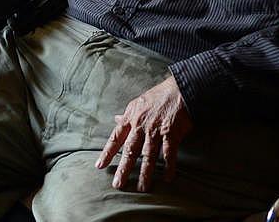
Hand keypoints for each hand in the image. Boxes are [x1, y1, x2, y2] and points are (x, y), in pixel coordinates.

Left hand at [95, 76, 191, 191]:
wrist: (179, 90)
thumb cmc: (158, 96)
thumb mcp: (137, 103)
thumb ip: (126, 115)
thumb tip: (115, 119)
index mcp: (130, 118)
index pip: (115, 138)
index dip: (107, 153)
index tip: (100, 166)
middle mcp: (141, 126)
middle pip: (130, 151)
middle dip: (123, 169)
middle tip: (118, 184)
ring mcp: (156, 131)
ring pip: (148, 155)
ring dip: (145, 173)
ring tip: (143, 188)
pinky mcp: (171, 133)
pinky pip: (169, 153)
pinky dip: (169, 166)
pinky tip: (167, 178)